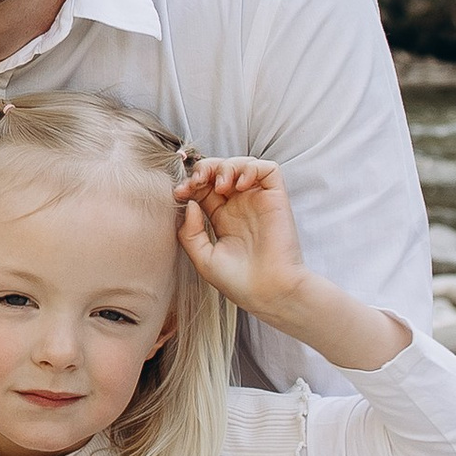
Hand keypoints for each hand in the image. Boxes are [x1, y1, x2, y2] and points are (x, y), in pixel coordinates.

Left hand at [175, 156, 410, 368]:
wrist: (268, 291)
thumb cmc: (238, 281)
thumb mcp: (203, 258)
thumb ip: (189, 231)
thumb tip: (189, 202)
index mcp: (222, 218)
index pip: (203, 188)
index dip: (190, 184)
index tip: (179, 193)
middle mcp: (240, 205)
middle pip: (219, 170)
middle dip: (204, 169)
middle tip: (197, 182)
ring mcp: (258, 200)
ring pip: (242, 164)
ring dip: (226, 166)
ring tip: (221, 186)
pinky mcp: (276, 198)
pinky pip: (267, 169)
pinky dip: (250, 168)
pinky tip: (240, 186)